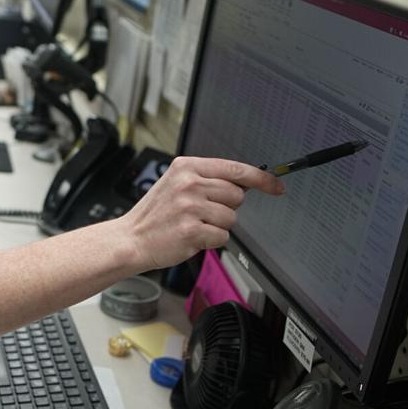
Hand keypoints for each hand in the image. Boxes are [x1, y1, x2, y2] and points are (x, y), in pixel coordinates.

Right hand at [120, 157, 284, 270]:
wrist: (131, 238)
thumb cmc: (155, 214)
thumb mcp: (175, 183)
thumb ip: (206, 179)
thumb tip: (244, 183)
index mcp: (187, 167)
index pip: (236, 169)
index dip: (262, 179)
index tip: (276, 186)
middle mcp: (189, 183)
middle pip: (237, 196)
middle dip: (226, 208)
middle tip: (201, 213)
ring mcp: (190, 207)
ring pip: (231, 219)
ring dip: (216, 226)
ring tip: (192, 224)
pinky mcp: (191, 230)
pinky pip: (222, 237)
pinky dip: (210, 241)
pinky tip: (190, 237)